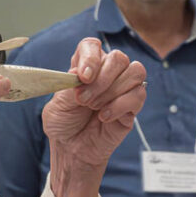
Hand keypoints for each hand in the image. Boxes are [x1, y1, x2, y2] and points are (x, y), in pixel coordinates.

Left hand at [42, 38, 145, 168]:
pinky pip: (138, 95)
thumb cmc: (64, 125)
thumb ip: (68, 88)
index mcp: (85, 67)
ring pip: (134, 71)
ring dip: (112, 90)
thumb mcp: (57, 107)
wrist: (73, 151)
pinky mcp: (132, 106)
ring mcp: (122, 89)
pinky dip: (120, 105)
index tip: (83, 77)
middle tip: (84, 100)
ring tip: (94, 108)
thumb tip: (79, 71)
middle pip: (118, 57)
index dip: (91, 57)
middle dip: (101, 79)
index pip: (92, 46)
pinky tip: (105, 116)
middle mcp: (106, 74)